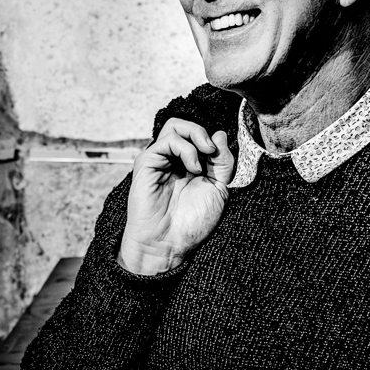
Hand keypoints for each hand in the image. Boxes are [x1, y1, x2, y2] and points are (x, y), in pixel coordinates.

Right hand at [118, 118, 234, 276]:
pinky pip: (166, 141)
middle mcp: (173, 160)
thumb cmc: (192, 223)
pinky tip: (193, 168)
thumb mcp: (219, 189)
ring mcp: (159, 160)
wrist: (169, 244)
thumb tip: (220, 134)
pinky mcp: (146, 163)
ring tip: (203, 159)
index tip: (220, 159)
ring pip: (174, 126)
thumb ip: (222, 162)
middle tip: (211, 151)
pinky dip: (185, 148)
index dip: (213, 142)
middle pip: (184, 125)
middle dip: (202, 131)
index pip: (199, 137)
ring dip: (195, 136)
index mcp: (189, 166)